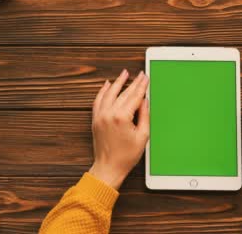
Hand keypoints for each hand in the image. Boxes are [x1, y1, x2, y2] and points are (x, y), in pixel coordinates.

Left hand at [89, 69, 149, 189]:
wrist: (108, 167)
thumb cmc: (126, 156)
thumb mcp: (142, 136)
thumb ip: (145, 116)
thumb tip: (145, 101)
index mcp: (121, 118)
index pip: (135, 97)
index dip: (142, 86)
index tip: (146, 78)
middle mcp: (109, 114)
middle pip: (123, 94)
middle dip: (133, 83)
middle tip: (140, 75)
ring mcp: (100, 116)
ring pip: (109, 93)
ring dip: (118, 82)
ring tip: (124, 73)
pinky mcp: (95, 119)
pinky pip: (98, 101)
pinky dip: (103, 91)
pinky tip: (107, 85)